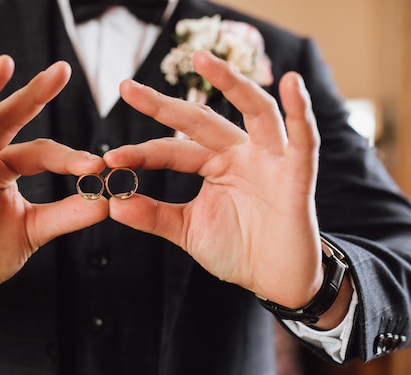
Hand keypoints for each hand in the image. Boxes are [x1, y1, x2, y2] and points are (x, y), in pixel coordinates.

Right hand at [0, 56, 107, 324]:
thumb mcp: (32, 231)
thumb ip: (65, 215)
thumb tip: (107, 201)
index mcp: (1, 169)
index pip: (39, 151)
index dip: (68, 156)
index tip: (99, 164)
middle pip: (3, 119)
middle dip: (30, 94)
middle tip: (61, 69)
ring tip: (3, 66)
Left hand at [105, 51, 323, 309]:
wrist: (274, 278)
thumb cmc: (237, 248)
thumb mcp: (188, 230)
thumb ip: (154, 216)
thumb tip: (113, 204)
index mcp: (213, 164)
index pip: (172, 150)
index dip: (141, 153)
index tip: (108, 159)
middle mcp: (239, 153)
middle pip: (201, 119)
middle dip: (164, 103)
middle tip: (126, 87)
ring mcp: (269, 160)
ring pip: (254, 111)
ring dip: (231, 83)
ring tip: (202, 59)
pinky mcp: (297, 175)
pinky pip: (302, 141)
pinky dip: (301, 114)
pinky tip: (292, 85)